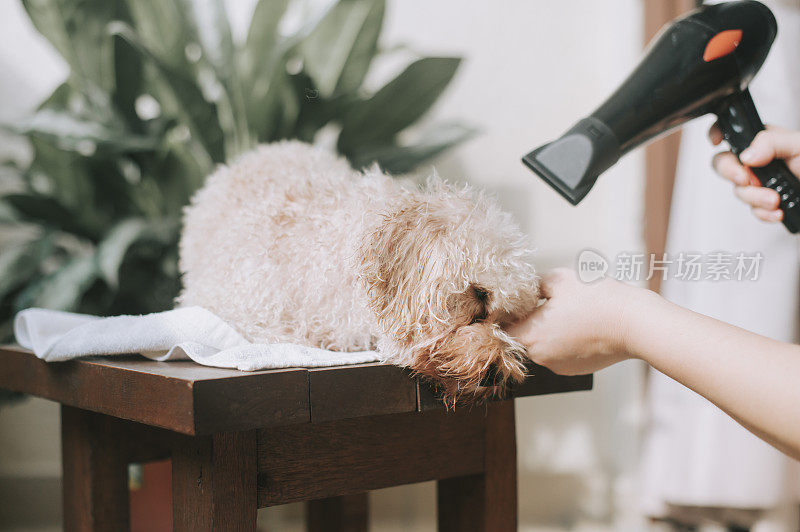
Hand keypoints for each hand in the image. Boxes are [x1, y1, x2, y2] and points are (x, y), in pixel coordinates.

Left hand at [506, 268, 650, 374]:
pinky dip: (565, 339)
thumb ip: (533, 286)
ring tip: (569, 309)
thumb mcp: (558, 279)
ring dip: (549, 329)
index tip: (513, 302)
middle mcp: (541, 358)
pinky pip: (560, 352)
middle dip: (529, 319)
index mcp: (531, 337)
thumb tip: (525, 291)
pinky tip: (581, 323)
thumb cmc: (597, 299)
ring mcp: (559, 366)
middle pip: (522, 337)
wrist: (636, 324)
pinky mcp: (576, 369)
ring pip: (543, 345)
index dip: (505, 314)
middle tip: (545, 300)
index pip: (502, 330)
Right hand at [710, 125, 799, 222]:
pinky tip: (778, 212)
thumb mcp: (799, 145)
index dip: (718, 134)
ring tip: (774, 200)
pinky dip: (763, 214)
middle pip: (724, 164)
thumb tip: (747, 154)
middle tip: (747, 179)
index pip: (733, 132)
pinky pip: (753, 211)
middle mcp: (760, 161)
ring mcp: (762, 183)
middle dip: (731, 173)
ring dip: (754, 198)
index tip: (718, 142)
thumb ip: (772, 143)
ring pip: (739, 191)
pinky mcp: (767, 204)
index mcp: (765, 141)